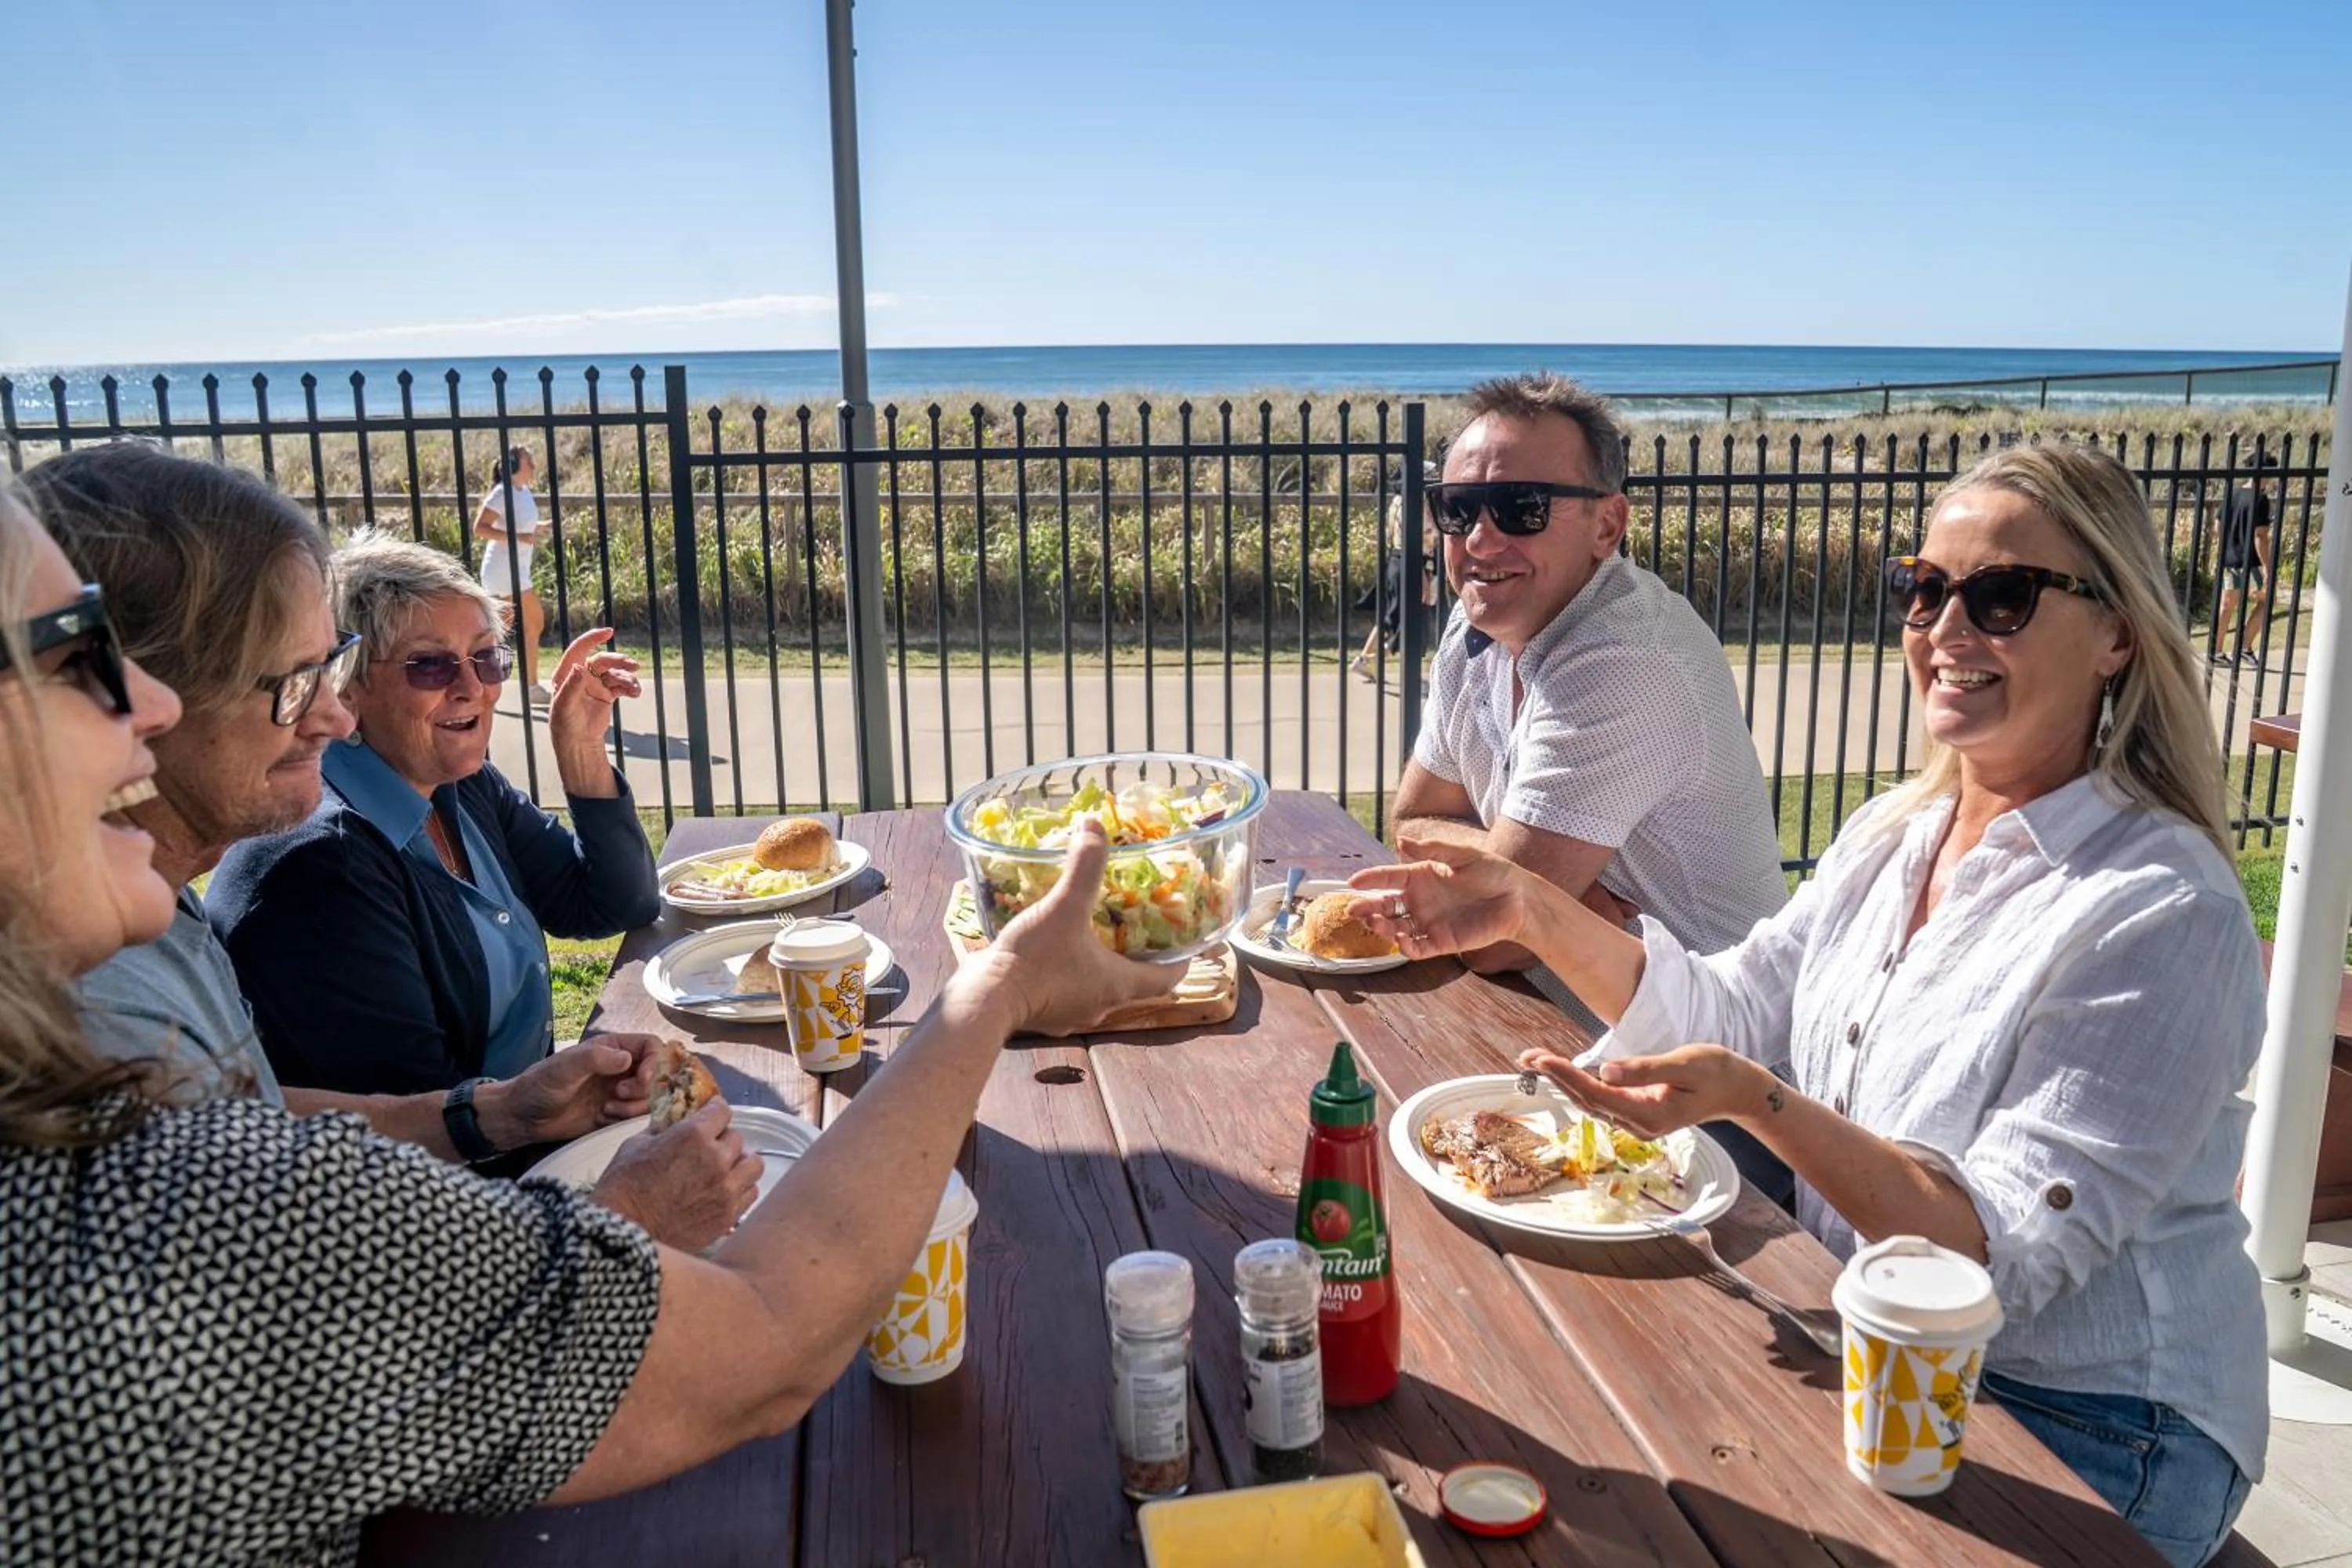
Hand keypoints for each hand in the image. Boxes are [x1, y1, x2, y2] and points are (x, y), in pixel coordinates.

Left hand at [487, 1034, 658, 1147]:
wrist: (523, 1117)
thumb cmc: (539, 1085)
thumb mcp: (564, 1068)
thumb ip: (595, 1058)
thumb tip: (627, 1059)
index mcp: (612, 1048)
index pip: (651, 1046)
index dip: (656, 1061)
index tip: (644, 1079)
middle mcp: (620, 1068)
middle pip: (658, 1073)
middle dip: (645, 1088)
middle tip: (619, 1094)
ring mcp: (619, 1091)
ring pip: (650, 1096)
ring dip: (634, 1105)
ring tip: (607, 1108)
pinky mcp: (615, 1112)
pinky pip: (637, 1115)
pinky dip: (625, 1118)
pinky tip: (603, 1117)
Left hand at [546, 628, 640, 746]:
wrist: (578, 742)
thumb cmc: (564, 724)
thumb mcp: (564, 706)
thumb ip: (571, 686)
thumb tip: (579, 667)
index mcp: (566, 673)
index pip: (579, 649)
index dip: (592, 638)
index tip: (609, 631)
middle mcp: (581, 675)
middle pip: (603, 660)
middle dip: (619, 661)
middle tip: (634, 666)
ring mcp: (595, 684)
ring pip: (615, 673)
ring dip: (627, 678)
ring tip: (636, 688)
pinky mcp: (607, 694)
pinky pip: (621, 686)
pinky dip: (630, 688)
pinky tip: (636, 693)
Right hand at [591, 1100, 763, 1250]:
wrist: (625, 1233)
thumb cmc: (623, 1188)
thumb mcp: (636, 1145)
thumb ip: (662, 1130)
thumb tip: (673, 1123)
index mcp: (694, 1135)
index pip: (722, 1110)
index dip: (715, 1111)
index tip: (710, 1115)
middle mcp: (717, 1159)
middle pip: (737, 1138)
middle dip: (722, 1140)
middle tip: (708, 1149)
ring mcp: (726, 1189)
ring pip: (753, 1165)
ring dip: (739, 1164)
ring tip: (724, 1170)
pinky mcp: (728, 1216)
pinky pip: (749, 1194)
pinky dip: (740, 1189)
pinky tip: (723, 1192)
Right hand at [966, 819, 1181, 1037]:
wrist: (984, 998)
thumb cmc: (1034, 958)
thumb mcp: (1063, 905)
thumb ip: (1084, 866)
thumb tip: (1095, 826)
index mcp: (1119, 985)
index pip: (1168, 979)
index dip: (1182, 960)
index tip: (1189, 943)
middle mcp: (1102, 1005)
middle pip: (1134, 981)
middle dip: (1138, 954)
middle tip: (1138, 924)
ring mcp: (1072, 1014)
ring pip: (1100, 988)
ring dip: (1102, 963)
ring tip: (1096, 931)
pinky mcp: (1046, 1014)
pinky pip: (1068, 992)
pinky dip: (1071, 972)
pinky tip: (1057, 949)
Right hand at [1346, 831, 1532, 958]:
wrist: (1519, 899)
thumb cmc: (1494, 872)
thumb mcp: (1463, 855)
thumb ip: (1432, 849)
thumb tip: (1400, 840)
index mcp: (1422, 876)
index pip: (1389, 878)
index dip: (1370, 880)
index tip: (1352, 882)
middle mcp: (1421, 900)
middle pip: (1385, 906)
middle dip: (1367, 908)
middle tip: (1352, 911)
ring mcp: (1430, 922)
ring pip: (1396, 928)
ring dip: (1382, 927)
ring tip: (1375, 923)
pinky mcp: (1442, 942)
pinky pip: (1418, 948)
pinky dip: (1406, 947)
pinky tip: (1400, 940)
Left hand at [1519, 1044, 1774, 1139]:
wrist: (1735, 1089)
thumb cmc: (1714, 1072)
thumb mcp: (1683, 1064)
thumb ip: (1644, 1069)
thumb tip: (1605, 1071)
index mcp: (1649, 1114)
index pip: (1597, 1094)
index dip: (1567, 1077)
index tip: (1542, 1061)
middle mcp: (1638, 1123)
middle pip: (1587, 1099)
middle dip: (1554, 1077)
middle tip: (1525, 1057)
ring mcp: (1636, 1120)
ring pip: (1590, 1100)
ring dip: (1562, 1080)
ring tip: (1533, 1060)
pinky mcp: (1636, 1111)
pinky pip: (1600, 1097)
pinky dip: (1578, 1082)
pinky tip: (1561, 1070)